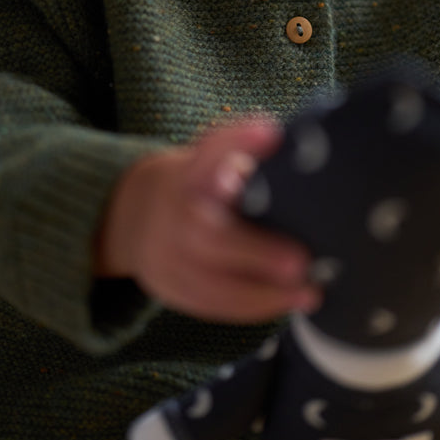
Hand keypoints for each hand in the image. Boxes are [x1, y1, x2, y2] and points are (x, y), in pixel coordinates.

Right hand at [94, 119, 320, 321]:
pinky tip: (285, 303)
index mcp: (187, 171)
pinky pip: (210, 305)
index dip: (238, 141)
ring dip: (263, 293)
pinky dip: (251, 308)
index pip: (208, 150)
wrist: (131, 214)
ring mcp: (164, 253)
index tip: (270, 131)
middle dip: (254, 252)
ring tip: (308, 293)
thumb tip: (306, 168)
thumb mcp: (208, 164)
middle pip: (206, 235)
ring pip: (210, 283)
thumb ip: (243, 167)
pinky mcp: (168, 286)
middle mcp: (171, 210)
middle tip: (301, 262)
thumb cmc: (194, 186)